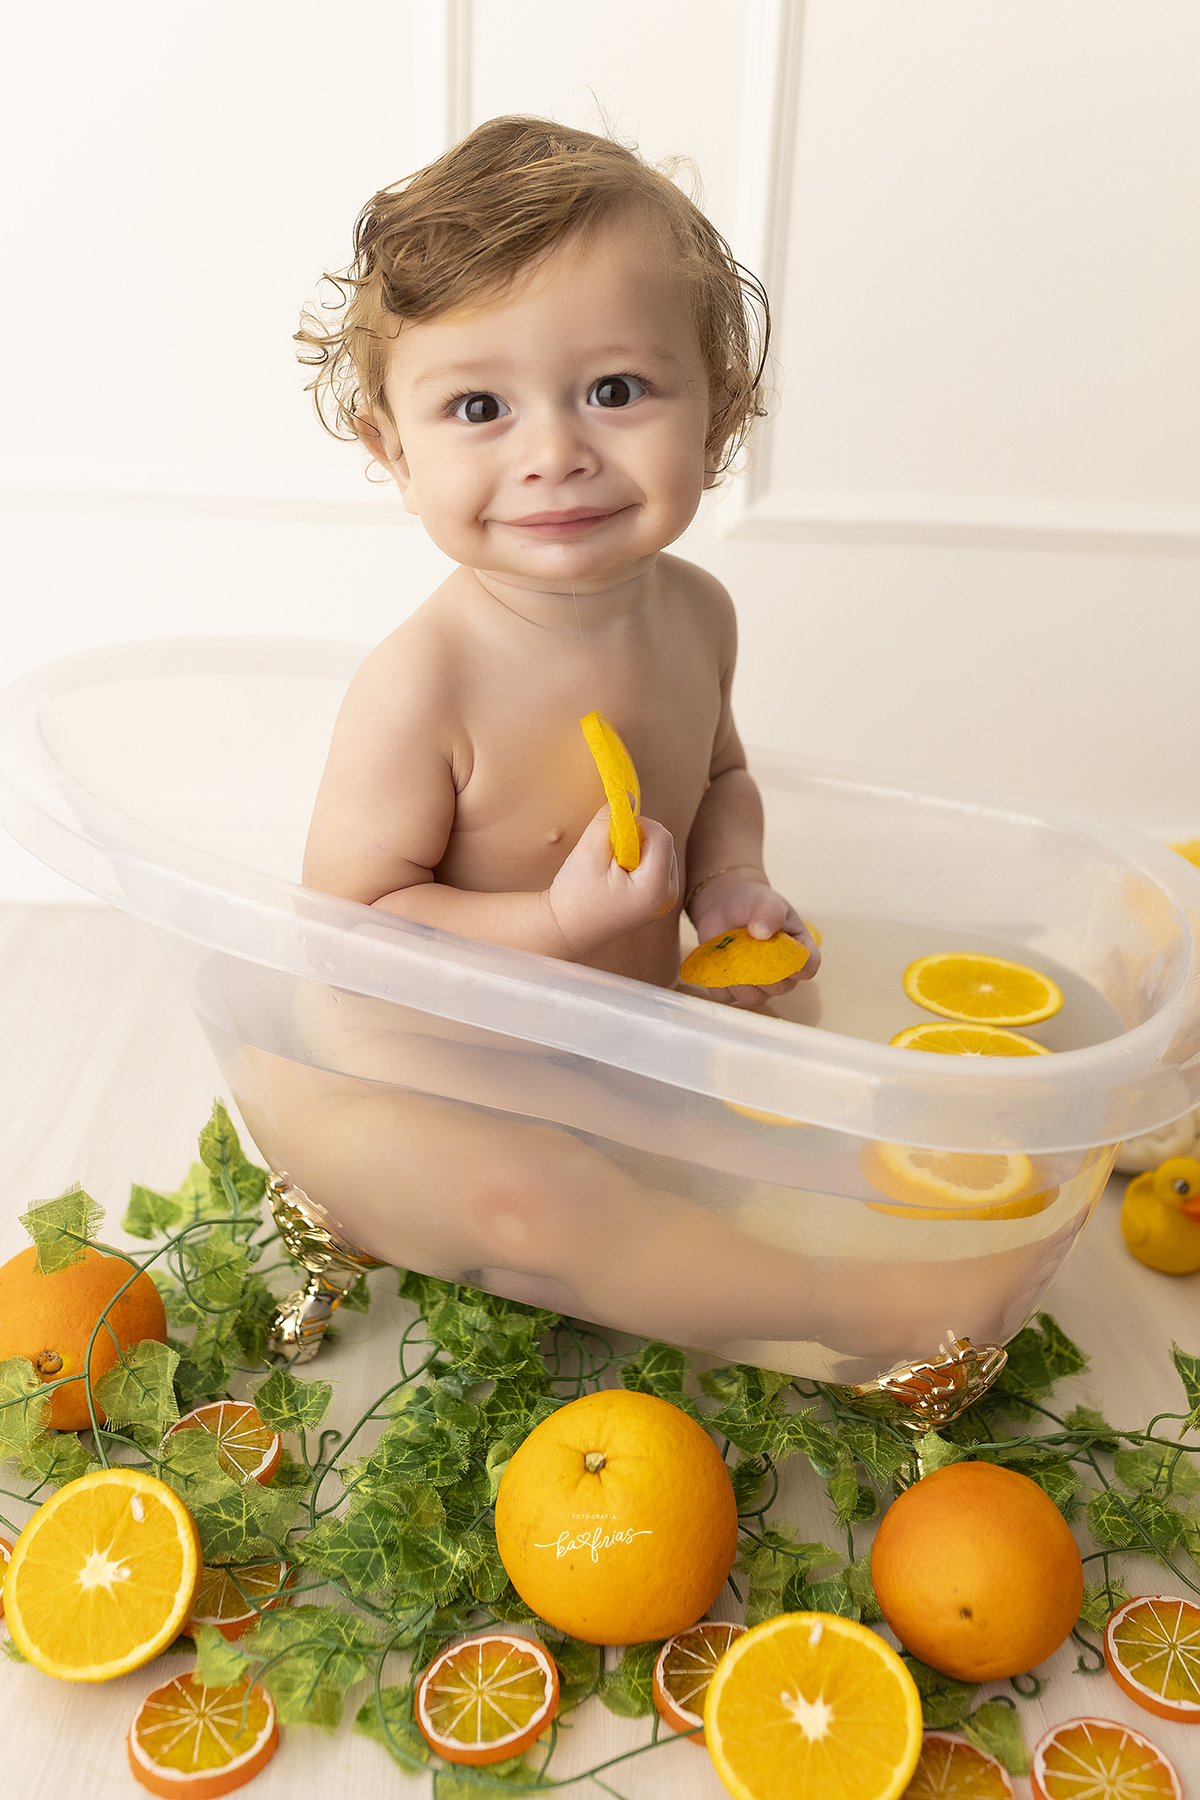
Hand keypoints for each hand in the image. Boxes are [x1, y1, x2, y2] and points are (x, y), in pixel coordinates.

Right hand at [545, 806, 678, 957]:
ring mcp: (665, 900)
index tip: (612, 834)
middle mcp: (668, 897)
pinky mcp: (659, 900)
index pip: (661, 836)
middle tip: (608, 854)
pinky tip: (617, 876)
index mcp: (655, 889)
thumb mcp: (588, 852)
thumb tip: (629, 795)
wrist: (566, 929)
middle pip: (663, 843)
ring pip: (660, 852)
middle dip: (637, 838)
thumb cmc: (574, 894)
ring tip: (610, 868)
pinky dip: (638, 861)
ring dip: (637, 849)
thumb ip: (608, 820)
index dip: (638, 824)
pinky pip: (656, 865)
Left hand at [685, 870, 820, 1007]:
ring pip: (752, 998)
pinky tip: (717, 959)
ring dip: (736, 975)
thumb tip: (761, 932)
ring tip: (729, 950)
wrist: (725, 906)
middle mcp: (782, 974)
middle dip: (758, 967)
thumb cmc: (753, 903)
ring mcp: (759, 986)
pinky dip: (717, 980)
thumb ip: (769, 913)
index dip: (793, 963)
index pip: (807, 968)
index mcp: (799, 951)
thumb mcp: (764, 901)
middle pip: (778, 987)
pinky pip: (726, 997)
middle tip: (744, 943)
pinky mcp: (733, 990)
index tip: (773, 946)